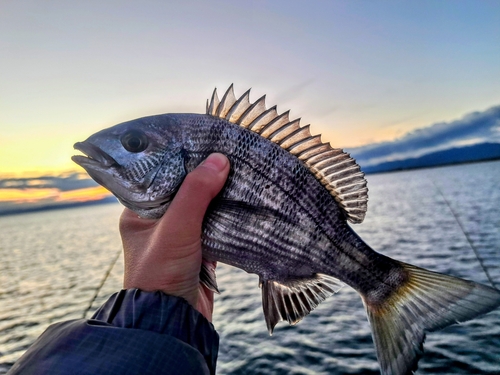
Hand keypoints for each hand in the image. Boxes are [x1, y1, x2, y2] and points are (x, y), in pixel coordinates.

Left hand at [119, 153, 229, 320]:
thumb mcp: (175, 229)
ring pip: (202, 204)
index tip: (200, 139)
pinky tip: (243, 197)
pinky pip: (215, 222)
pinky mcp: (199, 248)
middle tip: (225, 150)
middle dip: (203, 172)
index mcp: (139, 212)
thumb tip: (220, 159)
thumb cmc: (160, 275)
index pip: (158, 174)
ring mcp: (180, 235)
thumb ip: (195, 194)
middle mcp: (158, 221)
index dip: (178, 157)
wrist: (174, 323)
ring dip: (218, 191)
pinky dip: (228, 212)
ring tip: (238, 167)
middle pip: (183, 187)